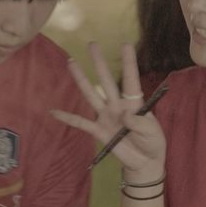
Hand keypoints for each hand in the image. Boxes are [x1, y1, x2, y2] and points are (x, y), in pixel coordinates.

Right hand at [50, 42, 165, 176]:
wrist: (144, 162)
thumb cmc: (152, 142)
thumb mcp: (151, 132)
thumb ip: (138, 123)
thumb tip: (124, 114)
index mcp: (134, 103)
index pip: (131, 80)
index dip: (129, 63)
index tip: (126, 44)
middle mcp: (117, 105)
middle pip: (106, 81)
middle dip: (99, 63)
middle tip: (92, 44)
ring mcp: (106, 116)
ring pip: (91, 94)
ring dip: (81, 79)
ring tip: (71, 62)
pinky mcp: (98, 131)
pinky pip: (80, 123)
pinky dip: (67, 118)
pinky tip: (54, 112)